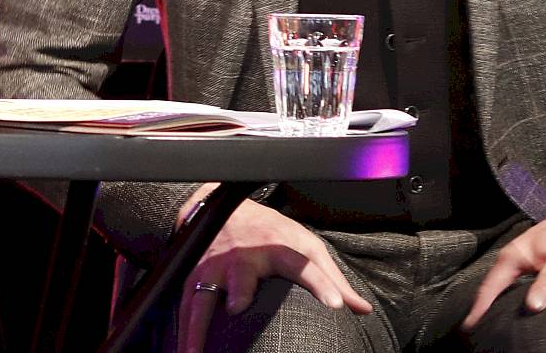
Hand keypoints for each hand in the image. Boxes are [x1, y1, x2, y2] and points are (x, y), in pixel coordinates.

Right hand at [177, 188, 372, 352]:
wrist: (223, 207)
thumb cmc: (272, 232)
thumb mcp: (306, 246)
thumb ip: (332, 279)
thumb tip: (362, 309)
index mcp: (279, 249)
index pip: (306, 266)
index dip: (320, 284)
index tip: (335, 304)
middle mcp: (245, 257)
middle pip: (243, 273)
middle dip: (239, 288)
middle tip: (238, 305)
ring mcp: (216, 267)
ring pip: (204, 294)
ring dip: (199, 322)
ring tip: (196, 350)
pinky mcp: (195, 276)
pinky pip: (186, 305)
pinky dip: (183, 330)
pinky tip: (185, 351)